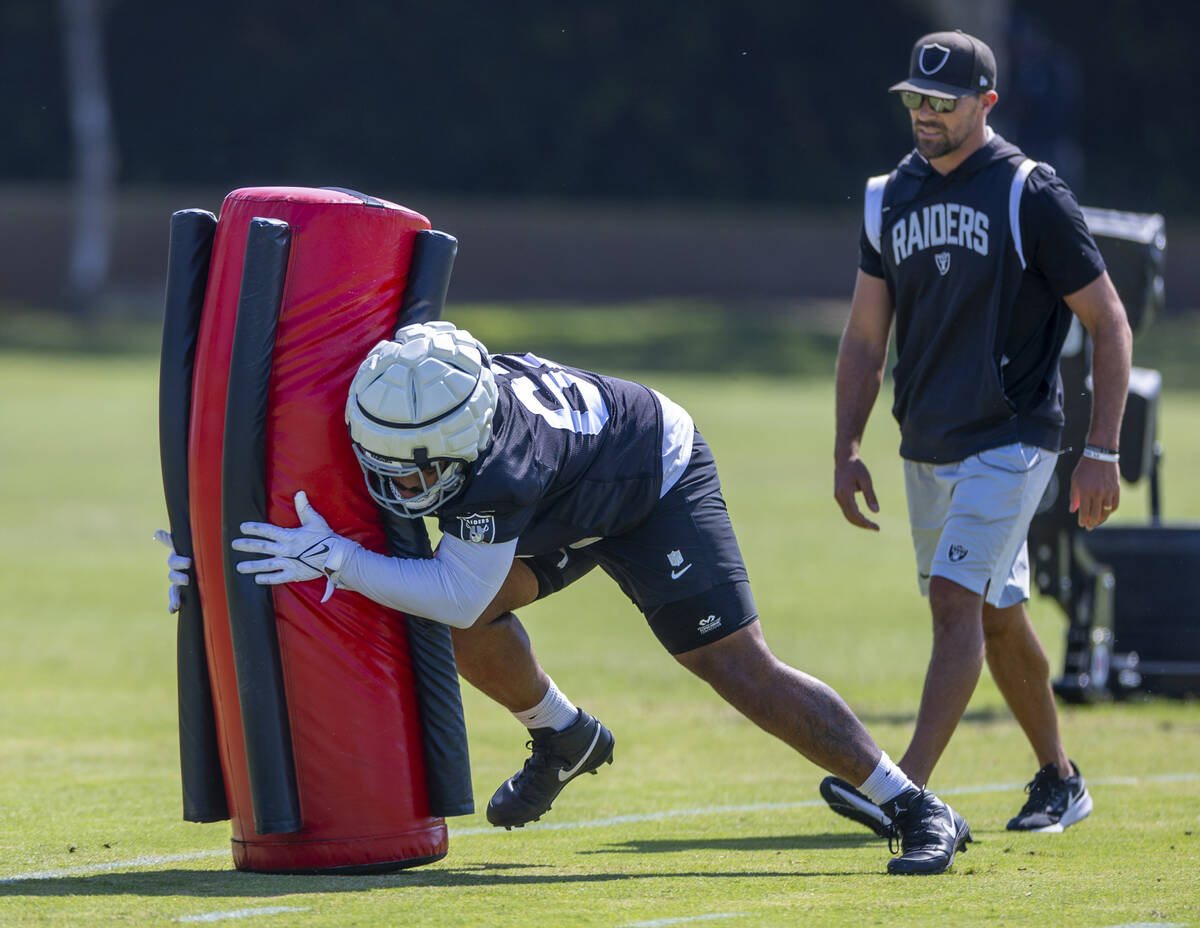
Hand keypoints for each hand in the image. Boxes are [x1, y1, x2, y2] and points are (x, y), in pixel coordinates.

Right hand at [155, 529, 191, 613]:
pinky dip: (172, 604)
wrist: (197, 558)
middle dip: (179, 578)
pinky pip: (175, 598)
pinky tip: (171, 610)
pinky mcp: (181, 590)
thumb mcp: (183, 543)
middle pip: (173, 575)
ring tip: (177, 604)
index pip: (174, 562)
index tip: (188, 563)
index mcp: (177, 559)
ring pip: (173, 589)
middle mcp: (175, 571)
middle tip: (187, 580)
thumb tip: (156, 533)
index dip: (179, 563)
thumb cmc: (190, 548)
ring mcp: (178, 582)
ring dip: (174, 596)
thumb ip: (171, 540)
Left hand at [231, 491, 351, 601]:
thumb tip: (299, 493)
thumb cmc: (326, 538)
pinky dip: (267, 579)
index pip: (267, 531)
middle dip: (247, 545)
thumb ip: (304, 508)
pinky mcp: (294, 574)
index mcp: (289, 536)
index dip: (254, 528)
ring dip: (252, 566)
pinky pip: (277, 578)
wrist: (336, 556)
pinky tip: (257, 579)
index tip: (242, 527)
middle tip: (234, 545)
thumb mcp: (315, 520)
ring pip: (266, 564)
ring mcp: (289, 562)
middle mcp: (286, 549)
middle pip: (262, 547)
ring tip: (239, 567)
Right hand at [834, 457, 880, 530]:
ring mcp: (838, 498)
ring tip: (871, 525)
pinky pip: (846, 511)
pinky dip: (855, 517)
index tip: (876, 527)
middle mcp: (839, 497)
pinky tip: (864, 519)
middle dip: (863, 525)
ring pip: (847, 516)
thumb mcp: (866, 480)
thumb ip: (870, 496)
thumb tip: (876, 512)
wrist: (844, 460)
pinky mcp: (839, 497)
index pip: (855, 513)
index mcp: (846, 493)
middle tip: (876, 528)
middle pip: (850, 517)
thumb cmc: (857, 468)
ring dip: (859, 522)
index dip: (866, 522)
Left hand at [1069, 457, 1119, 529]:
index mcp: (1085, 491)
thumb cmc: (1085, 468)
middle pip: (1095, 514)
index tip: (1081, 524)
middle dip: (1091, 523)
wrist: (1100, 455)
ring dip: (1101, 519)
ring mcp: (1108, 492)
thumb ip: (1073, 496)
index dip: (1083, 520)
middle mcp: (1097, 493)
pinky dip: (1110, 511)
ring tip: (1097, 522)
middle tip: (1089, 527)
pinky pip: (1114, 505)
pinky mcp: (1117, 489)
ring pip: (1106, 512)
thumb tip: (1072, 510)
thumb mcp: (1075, 480)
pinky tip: (1105, 513)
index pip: (1084, 511)